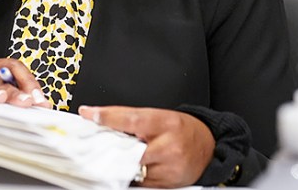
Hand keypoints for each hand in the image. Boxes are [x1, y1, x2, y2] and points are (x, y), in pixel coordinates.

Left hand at [78, 105, 214, 187]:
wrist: (208, 146)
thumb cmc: (182, 129)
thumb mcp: (160, 116)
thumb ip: (132, 119)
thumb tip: (101, 119)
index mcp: (165, 123)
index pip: (130, 119)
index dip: (107, 116)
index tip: (89, 114)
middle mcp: (167, 146)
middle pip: (127, 149)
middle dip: (111, 148)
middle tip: (96, 145)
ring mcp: (167, 168)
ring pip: (131, 168)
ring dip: (122, 164)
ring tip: (125, 156)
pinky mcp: (166, 184)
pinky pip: (141, 181)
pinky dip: (133, 175)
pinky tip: (134, 168)